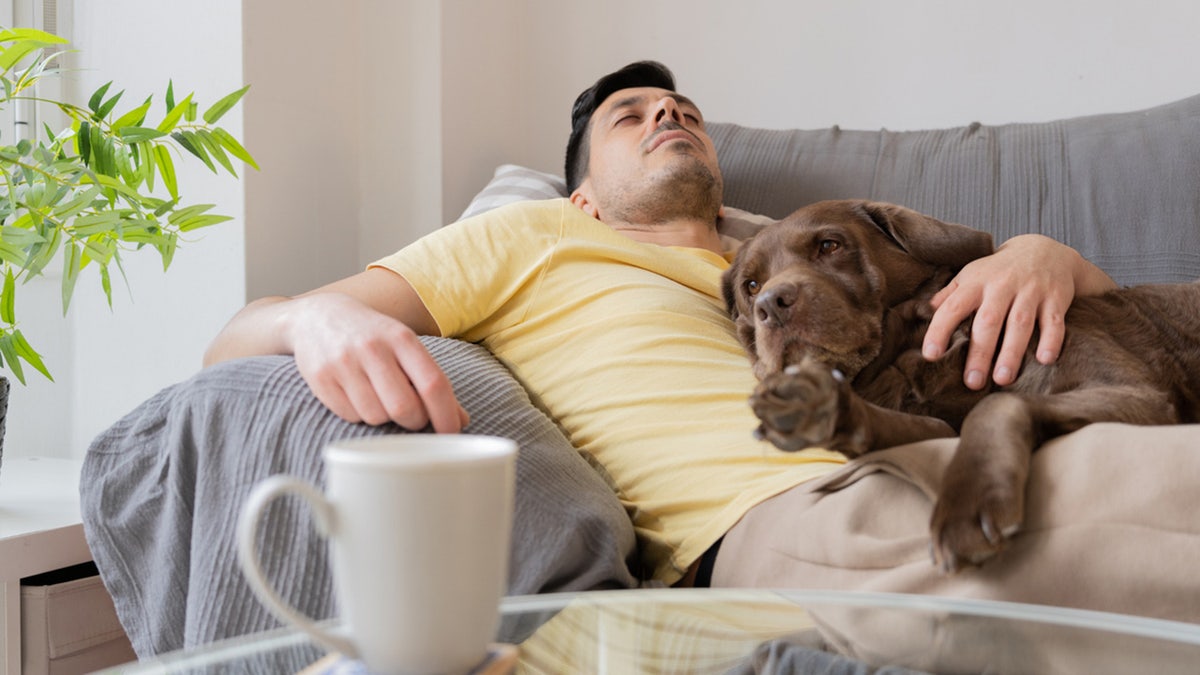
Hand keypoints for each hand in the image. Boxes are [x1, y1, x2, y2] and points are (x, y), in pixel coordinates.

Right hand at [286, 293, 469, 431]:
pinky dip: (359, 415)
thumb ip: (432, 380)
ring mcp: (343, 363)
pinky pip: (350, 416)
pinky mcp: (320, 379)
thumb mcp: (405, 347)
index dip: (446, 414)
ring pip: (376, 416)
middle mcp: (372, 348)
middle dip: (415, 421)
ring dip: (385, 417)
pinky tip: (357, 396)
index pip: (432, 383)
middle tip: (413, 415)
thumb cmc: (372, 337)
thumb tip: (460, 420)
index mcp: (401, 338)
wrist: (317, 317)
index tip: (452, 431)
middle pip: (405, 408)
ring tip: (380, 398)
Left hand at [922, 234, 1114, 389]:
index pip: (953, 307)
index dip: (940, 330)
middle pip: (988, 321)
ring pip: (1020, 323)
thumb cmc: (998, 271)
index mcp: (975, 283)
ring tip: (1002, 379)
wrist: (1043, 250)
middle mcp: (1002, 286)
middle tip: (972, 382)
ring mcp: (1030, 291)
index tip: (931, 355)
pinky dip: (1051, 340)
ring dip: (1011, 353)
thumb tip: (924, 313)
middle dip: (980, 353)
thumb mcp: (971, 276)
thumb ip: (949, 295)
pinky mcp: (1056, 298)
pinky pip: (1054, 321)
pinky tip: (1044, 360)